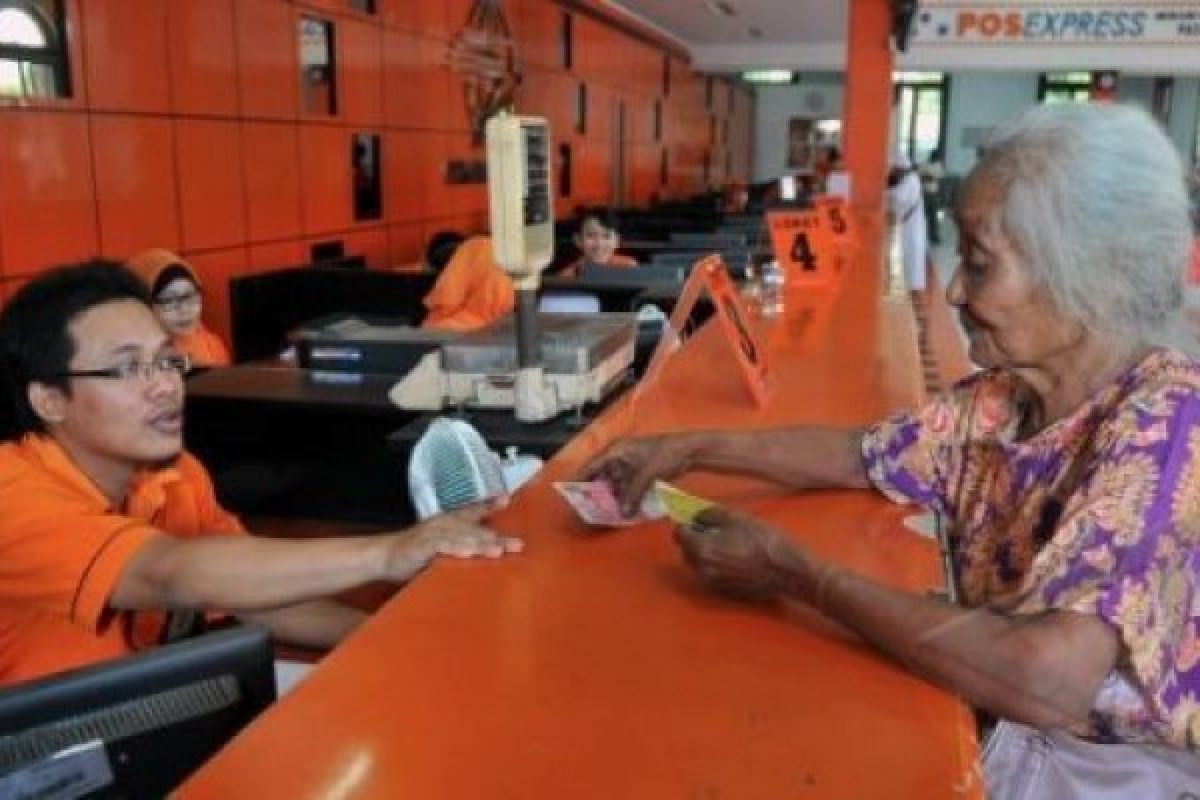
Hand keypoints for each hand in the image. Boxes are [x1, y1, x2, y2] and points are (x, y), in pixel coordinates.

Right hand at [382, 502, 523, 582]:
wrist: (386, 556)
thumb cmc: (417, 553)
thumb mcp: (443, 547)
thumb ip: (464, 546)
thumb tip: (492, 551)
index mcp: (451, 522)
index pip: (473, 511)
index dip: (490, 505)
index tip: (507, 499)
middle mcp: (444, 524)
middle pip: (475, 529)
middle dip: (497, 537)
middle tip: (517, 544)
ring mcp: (433, 533)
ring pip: (461, 537)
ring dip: (480, 544)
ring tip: (497, 551)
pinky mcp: (422, 545)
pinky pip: (441, 546)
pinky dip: (455, 548)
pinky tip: (467, 553)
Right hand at [579, 433, 702, 516]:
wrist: (689, 450)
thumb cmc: (665, 455)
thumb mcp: (645, 475)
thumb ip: (632, 495)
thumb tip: (623, 514)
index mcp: (616, 450)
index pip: (591, 465)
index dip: (580, 479)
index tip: (570, 492)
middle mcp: (619, 455)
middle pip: (601, 474)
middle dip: (596, 491)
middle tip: (588, 507)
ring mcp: (630, 463)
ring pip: (614, 481)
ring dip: (611, 495)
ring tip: (604, 511)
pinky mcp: (639, 470)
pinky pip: (626, 484)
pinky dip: (623, 494)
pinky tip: (623, 506)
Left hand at [673, 506, 807, 602]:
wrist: (787, 571)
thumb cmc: (764, 542)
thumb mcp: (736, 518)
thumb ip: (710, 514)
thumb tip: (697, 515)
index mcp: (702, 550)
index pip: (679, 535)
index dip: (687, 524)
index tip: (695, 520)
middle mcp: (703, 570)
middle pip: (686, 551)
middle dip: (695, 539)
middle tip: (713, 530)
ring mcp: (713, 583)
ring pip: (698, 564)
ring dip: (704, 552)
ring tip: (727, 543)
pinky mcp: (723, 591)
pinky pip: (710, 574)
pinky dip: (715, 565)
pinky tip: (734, 558)